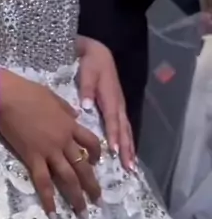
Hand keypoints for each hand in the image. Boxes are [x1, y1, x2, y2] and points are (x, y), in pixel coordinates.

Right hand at [0, 71, 100, 216]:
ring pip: (68, 178)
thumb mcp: (53, 97)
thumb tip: (74, 116)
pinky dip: (49, 198)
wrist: (7, 98)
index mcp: (70, 125)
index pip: (91, 142)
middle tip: (98, 200)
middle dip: (92, 185)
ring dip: (77, 196)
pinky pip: (43, 182)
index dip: (96, 154)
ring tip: (82, 212)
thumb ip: (66, 110)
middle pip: (83, 166)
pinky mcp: (33, 158)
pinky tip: (53, 212)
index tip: (95, 162)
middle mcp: (64, 141)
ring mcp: (49, 151)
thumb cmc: (28, 93)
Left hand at [78, 37, 134, 170]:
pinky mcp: (118, 108)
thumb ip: (87, 89)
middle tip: (129, 168)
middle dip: (127, 149)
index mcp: (110, 98)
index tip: (114, 151)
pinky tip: (126, 153)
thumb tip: (86, 107)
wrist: (99, 51)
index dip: (114, 136)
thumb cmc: (92, 63)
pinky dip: (126, 141)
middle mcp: (118, 105)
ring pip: (126, 131)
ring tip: (131, 166)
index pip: (113, 120)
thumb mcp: (88, 72)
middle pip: (124, 130)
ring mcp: (120, 107)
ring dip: (129, 149)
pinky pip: (124, 128)